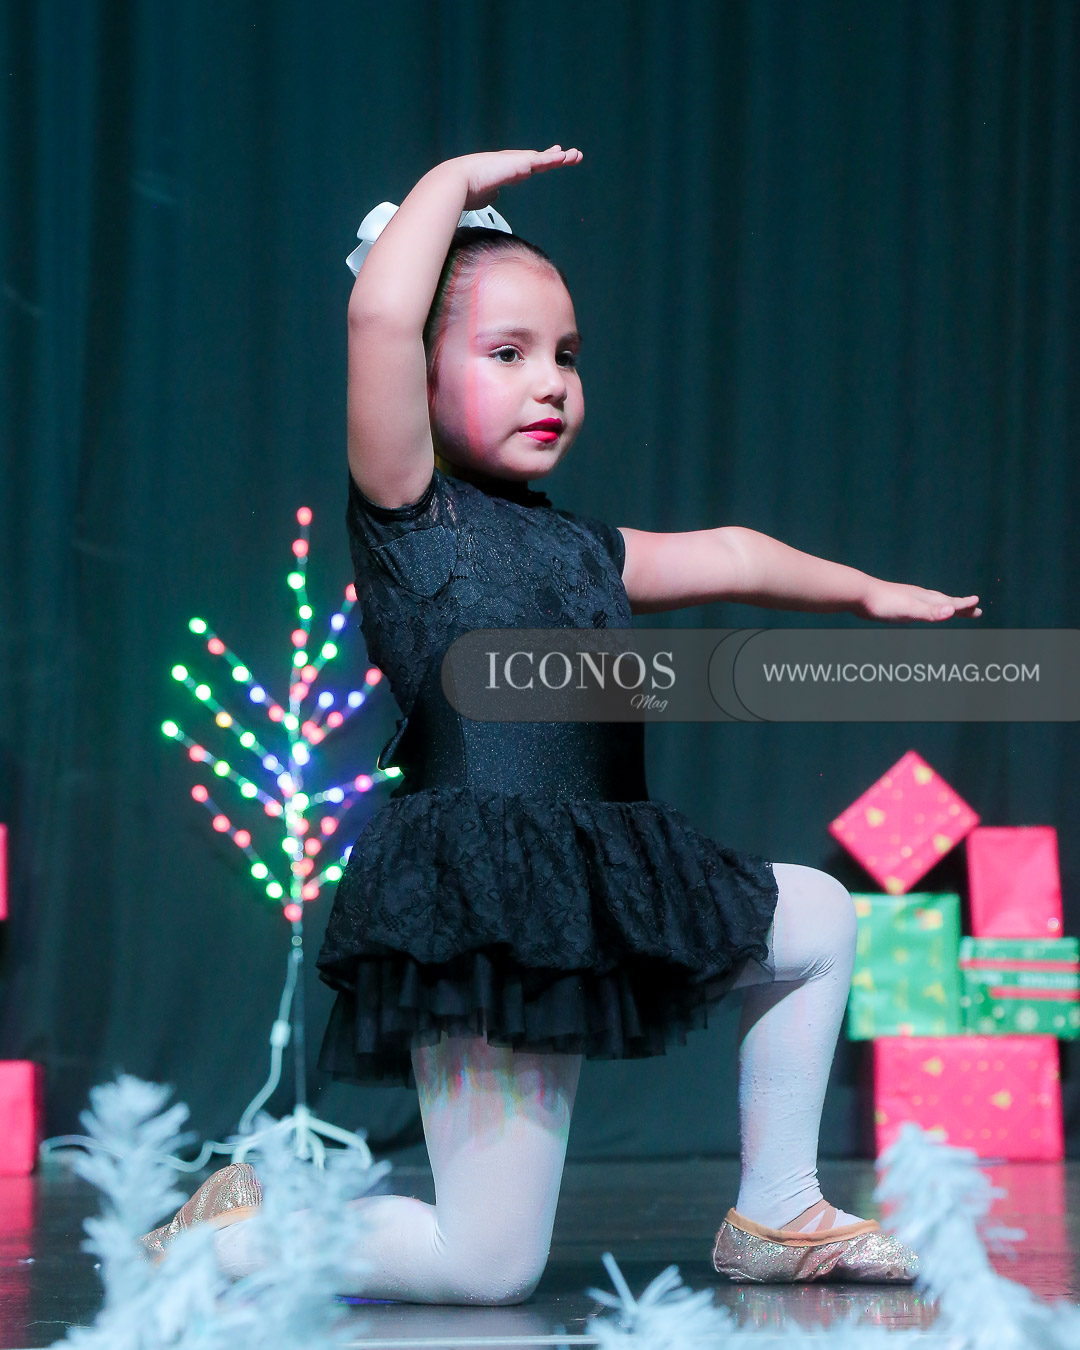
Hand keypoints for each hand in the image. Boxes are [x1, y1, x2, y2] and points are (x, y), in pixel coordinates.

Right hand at [439, 145, 582, 211]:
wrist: (459, 182)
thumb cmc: (466, 191)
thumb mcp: (484, 195)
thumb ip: (492, 193)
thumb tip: (496, 195)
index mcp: (505, 170)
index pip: (527, 166)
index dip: (539, 162)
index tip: (549, 158)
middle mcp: (512, 163)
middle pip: (539, 159)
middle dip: (554, 157)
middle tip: (571, 154)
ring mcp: (516, 162)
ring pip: (544, 159)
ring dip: (561, 158)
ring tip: (577, 156)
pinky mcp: (518, 164)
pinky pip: (541, 161)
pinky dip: (553, 158)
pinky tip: (565, 157)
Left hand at [857, 580, 981, 621]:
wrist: (859, 593)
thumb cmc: (883, 603)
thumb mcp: (910, 610)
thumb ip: (930, 612)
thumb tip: (952, 611)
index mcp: (924, 599)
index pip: (949, 603)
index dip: (963, 606)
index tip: (978, 604)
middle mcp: (918, 596)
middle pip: (944, 601)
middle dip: (960, 606)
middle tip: (975, 608)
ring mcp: (907, 598)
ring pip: (931, 601)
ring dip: (944, 605)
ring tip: (951, 607)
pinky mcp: (895, 602)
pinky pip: (917, 604)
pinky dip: (925, 607)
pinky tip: (919, 608)